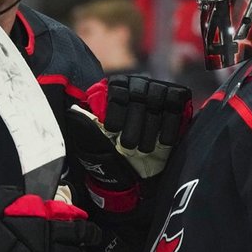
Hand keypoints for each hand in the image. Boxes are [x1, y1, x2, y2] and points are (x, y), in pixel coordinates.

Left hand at [66, 75, 192, 210]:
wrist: (132, 167)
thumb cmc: (108, 150)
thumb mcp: (90, 139)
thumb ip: (82, 125)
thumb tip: (74, 111)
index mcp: (116, 88)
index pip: (118, 89)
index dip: (116, 111)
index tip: (112, 131)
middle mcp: (138, 84)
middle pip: (139, 95)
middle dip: (134, 124)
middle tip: (129, 147)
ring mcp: (159, 91)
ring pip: (157, 101)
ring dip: (150, 128)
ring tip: (144, 149)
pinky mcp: (177, 101)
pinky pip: (176, 108)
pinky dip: (170, 127)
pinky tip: (163, 143)